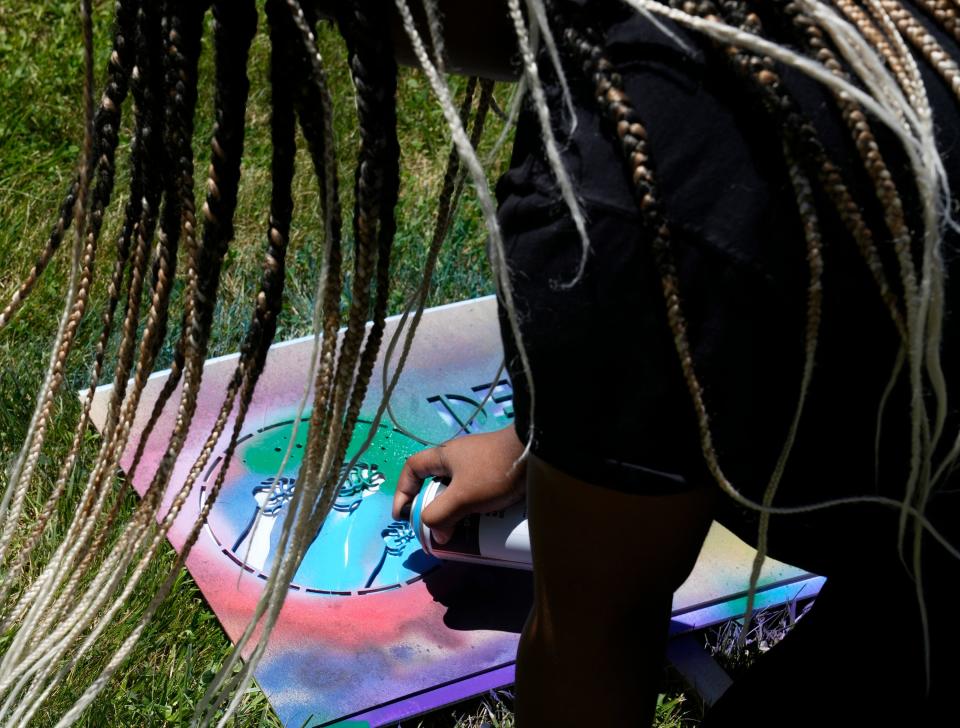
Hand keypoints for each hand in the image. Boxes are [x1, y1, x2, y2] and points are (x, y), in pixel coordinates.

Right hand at [392, 426, 526, 543]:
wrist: (537, 453)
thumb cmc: (493, 470)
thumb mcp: (462, 496)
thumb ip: (441, 515)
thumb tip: (437, 534)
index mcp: (444, 456)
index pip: (413, 469)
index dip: (403, 491)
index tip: (402, 515)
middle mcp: (459, 457)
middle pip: (437, 484)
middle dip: (434, 508)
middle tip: (438, 530)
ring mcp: (479, 464)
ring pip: (459, 492)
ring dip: (458, 511)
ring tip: (463, 531)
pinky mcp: (497, 472)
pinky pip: (479, 493)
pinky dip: (477, 508)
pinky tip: (486, 523)